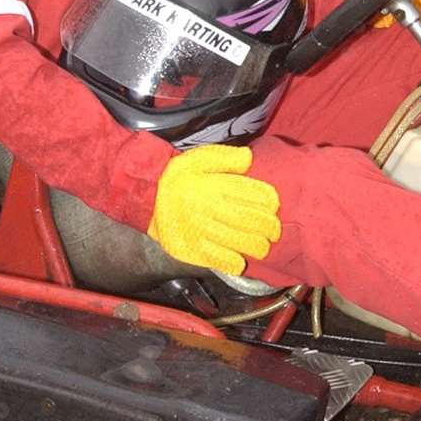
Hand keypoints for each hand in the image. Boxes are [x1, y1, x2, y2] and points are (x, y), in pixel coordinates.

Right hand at [147, 143, 280, 275]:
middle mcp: (210, 209)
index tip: (273, 205)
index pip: (254, 195)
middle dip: (270, 227)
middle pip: (252, 221)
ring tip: (261, 245)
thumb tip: (249, 159)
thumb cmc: (176, 177)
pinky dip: (235, 262)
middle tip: (274, 230)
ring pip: (241, 243)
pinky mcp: (192, 250)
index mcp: (214, 185)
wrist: (146, 198)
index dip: (270, 201)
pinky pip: (221, 261)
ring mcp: (201, 232)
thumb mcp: (198, 157)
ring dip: (258, 246)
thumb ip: (225, 157)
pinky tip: (240, 259)